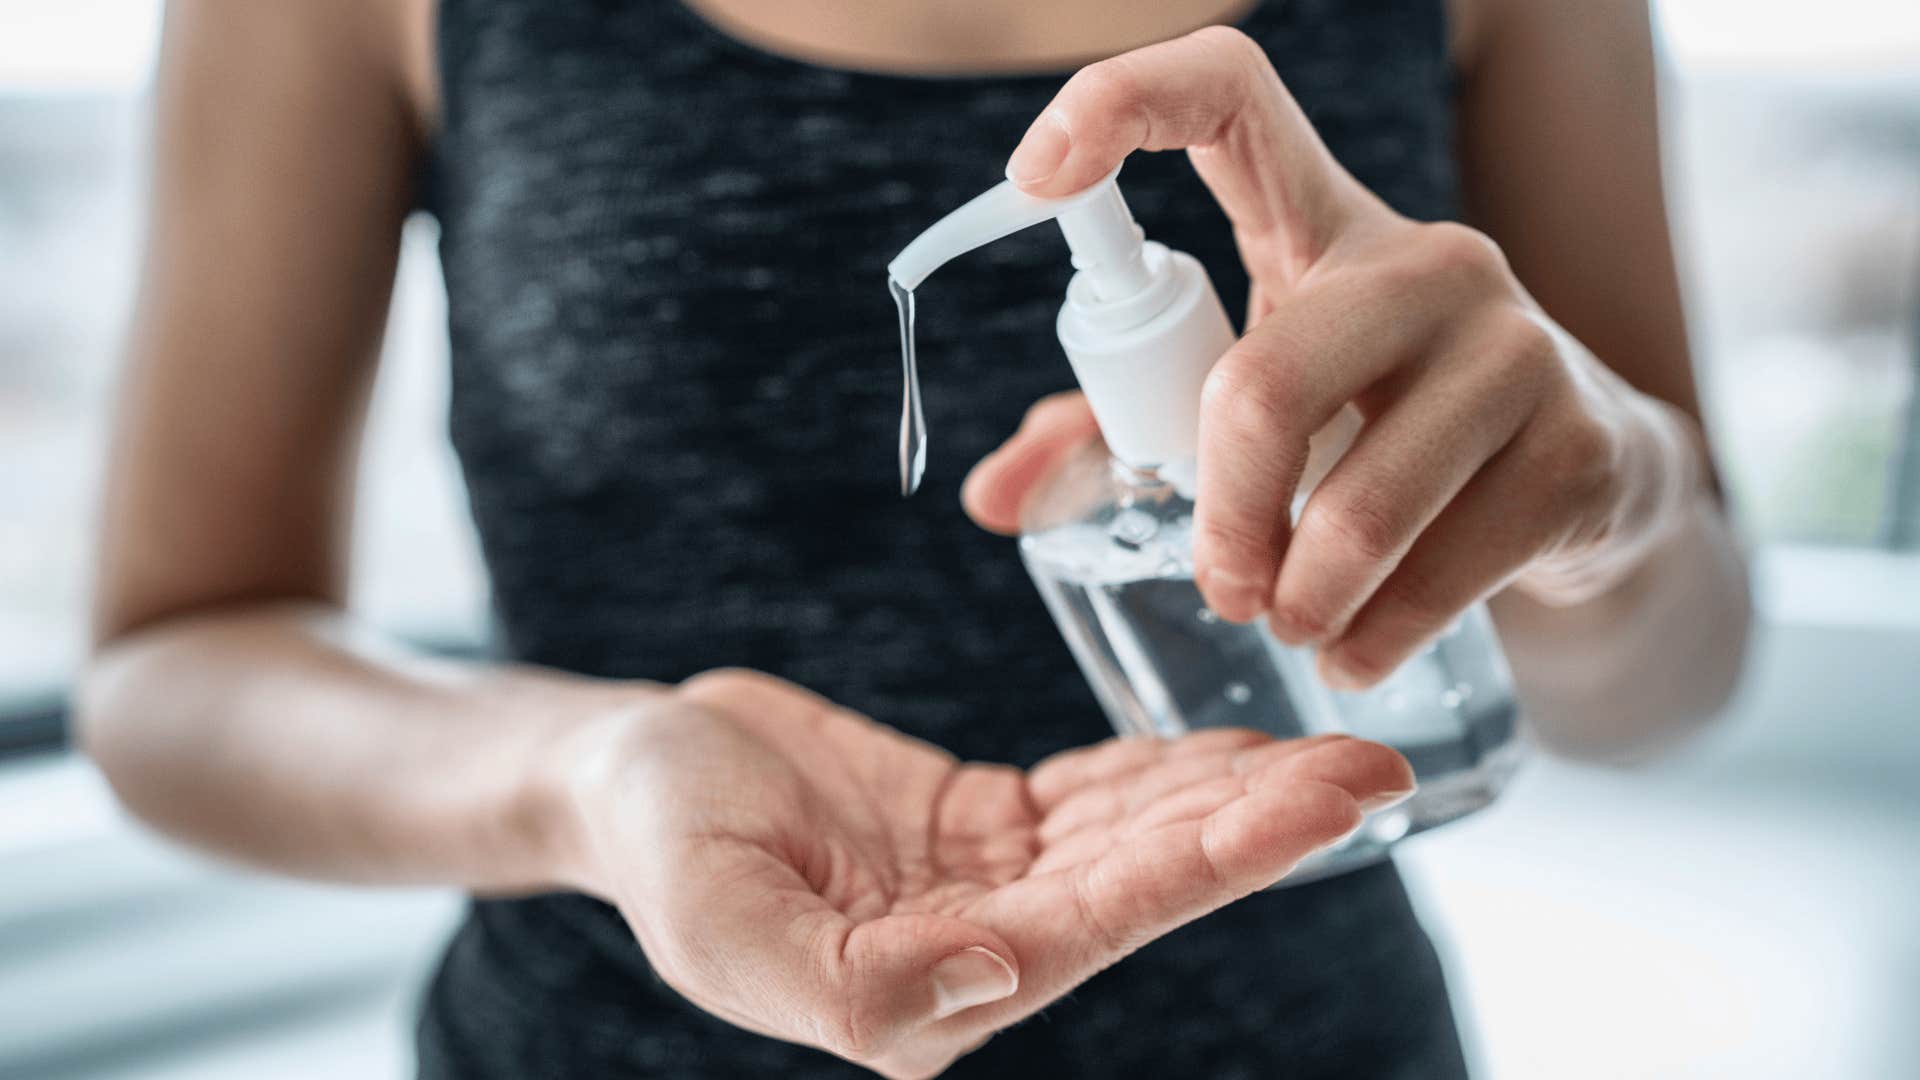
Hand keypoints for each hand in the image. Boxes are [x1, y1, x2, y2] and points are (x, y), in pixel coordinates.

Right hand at [557, 669, 1411, 1078]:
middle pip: (1148, 879)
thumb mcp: (721, 920)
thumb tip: (998, 977)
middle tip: (1375, 768)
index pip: (1104, 923)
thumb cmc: (659, 843)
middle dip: (1261, 826)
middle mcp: (984, 945)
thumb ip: (853, 986)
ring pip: (1137, 835)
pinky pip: (1097, 796)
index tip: (1320, 809)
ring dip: (1236, 793)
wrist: (627, 775)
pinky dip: (1169, 769)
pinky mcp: (987, 825)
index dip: (1214, 864)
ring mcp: (991, 883)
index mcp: (931, 988)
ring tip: (1342, 748)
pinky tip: (1241, 746)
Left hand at [965, 27, 1703, 688]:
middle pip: (1266, 384)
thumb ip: (1117, 427)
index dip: (1125, 101)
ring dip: (1300, 599)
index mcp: (1322, 226)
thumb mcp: (1256, 406)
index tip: (1037, 175)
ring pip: (1358, 506)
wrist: (1586, 477)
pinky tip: (1356, 651)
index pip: (1231, 98)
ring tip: (1290, 623)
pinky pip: (1445, 572)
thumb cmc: (1374, 427)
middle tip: (1221, 587)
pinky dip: (1375, 638)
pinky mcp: (1579, 446)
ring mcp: (1517, 347)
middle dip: (1222, 519)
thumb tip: (991, 499)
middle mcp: (1429, 262)